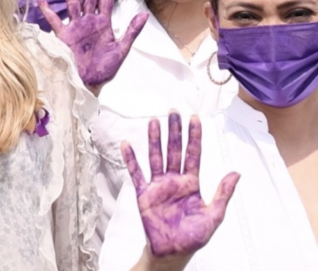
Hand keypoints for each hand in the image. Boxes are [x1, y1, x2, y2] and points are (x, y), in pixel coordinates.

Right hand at [38, 0, 148, 91]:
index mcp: (104, 24)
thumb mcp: (121, 50)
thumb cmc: (105, 70)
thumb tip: (144, 14)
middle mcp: (89, 21)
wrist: (88, 83)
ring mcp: (75, 27)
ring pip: (73, 2)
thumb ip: (131, 32)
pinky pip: (54, 20)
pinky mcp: (64, 36)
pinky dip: (47, 10)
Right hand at [121, 113, 239, 257]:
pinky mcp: (144, 194)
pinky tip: (127, 145)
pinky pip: (136, 173)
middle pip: (174, 150)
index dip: (194, 137)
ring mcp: (158, 185)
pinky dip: (131, 159)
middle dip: (174, 131)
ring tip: (154, 121)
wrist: (173, 252)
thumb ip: (223, 193)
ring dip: (155, 139)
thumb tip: (235, 173)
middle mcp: (174, 180)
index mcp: (192, 184)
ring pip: (156, 157)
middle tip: (173, 112)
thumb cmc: (193, 236)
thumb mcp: (214, 215)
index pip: (193, 154)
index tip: (195, 118)